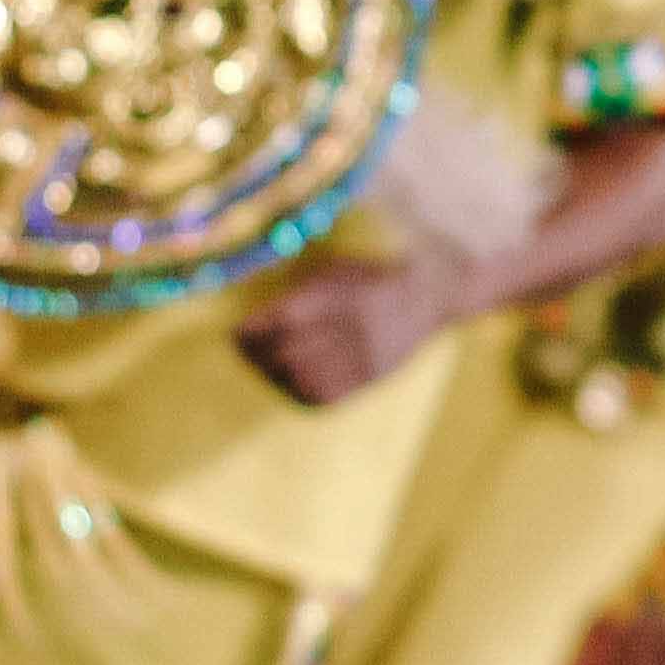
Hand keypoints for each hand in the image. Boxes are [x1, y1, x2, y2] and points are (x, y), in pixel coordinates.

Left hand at [237, 257, 448, 406]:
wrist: (426, 295)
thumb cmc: (366, 278)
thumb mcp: (330, 269)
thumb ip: (293, 291)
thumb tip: (250, 318)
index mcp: (331, 296)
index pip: (271, 325)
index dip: (247, 333)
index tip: (238, 333)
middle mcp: (343, 327)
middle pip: (280, 353)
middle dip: (256, 355)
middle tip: (248, 351)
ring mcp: (357, 356)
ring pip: (296, 378)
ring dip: (276, 374)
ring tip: (271, 364)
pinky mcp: (366, 378)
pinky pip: (320, 394)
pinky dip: (300, 389)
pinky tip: (297, 378)